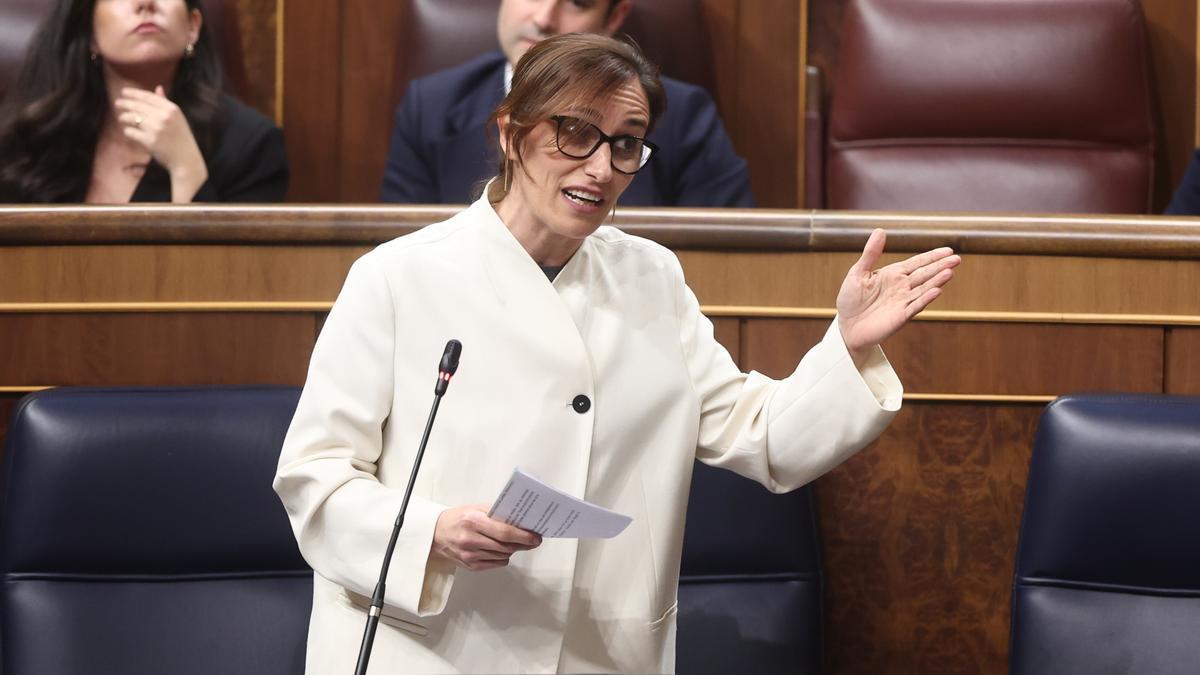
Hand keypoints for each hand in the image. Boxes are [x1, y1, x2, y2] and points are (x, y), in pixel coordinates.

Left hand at [114, 86, 207, 201]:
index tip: (124, 92)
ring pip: (132, 118)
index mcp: (172, 109)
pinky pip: (131, 132)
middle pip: (138, 106)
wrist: (186, 159)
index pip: (148, 97)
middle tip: (117, 103)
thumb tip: (158, 88)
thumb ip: (166, 103)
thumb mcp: (178, 118)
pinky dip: (128, 131)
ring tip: (121, 118)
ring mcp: (156, 129)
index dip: (134, 93)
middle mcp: (164, 117)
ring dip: (124, 117)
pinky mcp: (149, 141)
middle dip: (125, 104)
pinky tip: (128, 131)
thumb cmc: (181, 138)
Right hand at [432, 504, 541, 570]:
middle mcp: (470, 539)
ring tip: (516, 542)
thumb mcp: (477, 509)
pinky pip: (496, 563)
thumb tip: (521, 521)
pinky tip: (501, 549)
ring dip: (513, 549)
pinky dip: (502, 557)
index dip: (523, 536)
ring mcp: (469, 555)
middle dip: (523, 544)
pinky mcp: (470, 566)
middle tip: (533, 540)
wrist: (437, 533)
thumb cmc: (460, 518)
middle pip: (505, 546)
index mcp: (473, 521)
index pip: (504, 532)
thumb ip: (497, 514)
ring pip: (502, 555)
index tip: (536, 537)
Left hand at [836, 229, 959, 366]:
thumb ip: (871, 253)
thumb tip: (880, 230)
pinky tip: (936, 291)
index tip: (948, 250)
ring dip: (937, 281)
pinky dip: (925, 299)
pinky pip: (914, 306)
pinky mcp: (900, 317)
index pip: (917, 262)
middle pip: (925, 274)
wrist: (846, 325)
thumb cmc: (851, 299)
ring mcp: (903, 302)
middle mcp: (902, 287)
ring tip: (950, 272)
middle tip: (957, 259)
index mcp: (893, 274)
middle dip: (940, 266)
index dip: (932, 256)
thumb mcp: (858, 272)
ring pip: (923, 289)